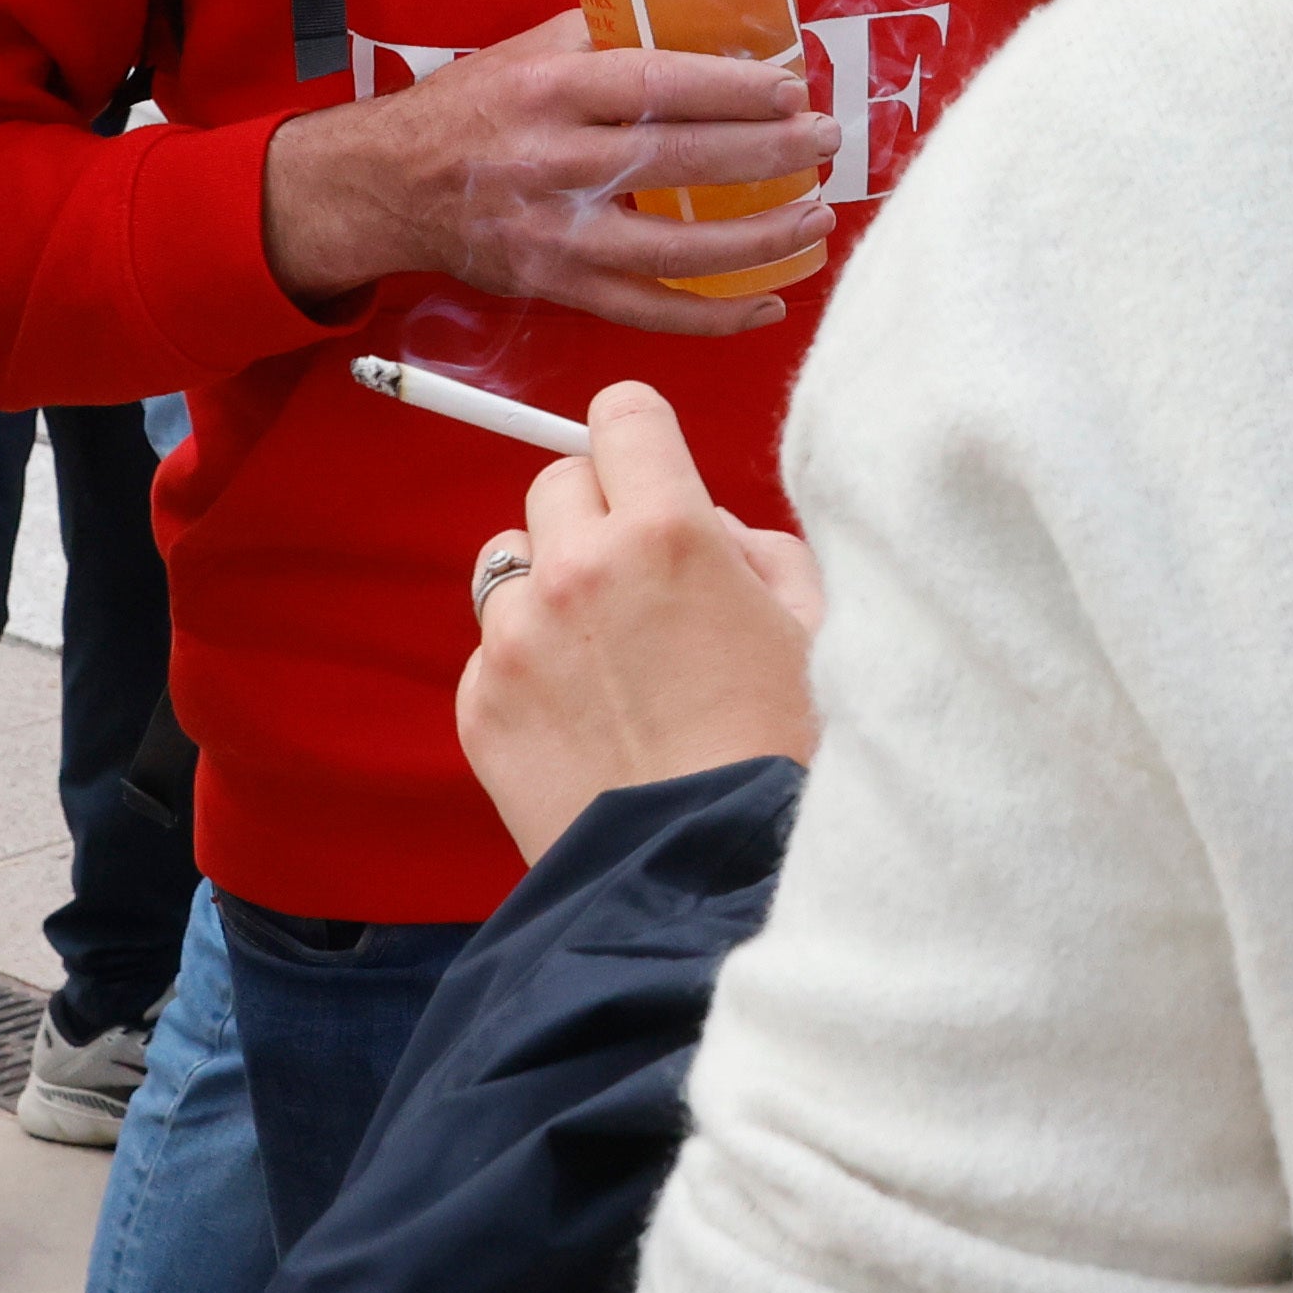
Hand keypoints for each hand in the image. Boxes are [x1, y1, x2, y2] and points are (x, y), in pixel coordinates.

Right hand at [256, 9, 836, 319]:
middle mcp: (553, 161)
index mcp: (549, 89)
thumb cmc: (470, 109)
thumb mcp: (527, 50)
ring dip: (758, 239)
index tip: (789, 91)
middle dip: (766, 155)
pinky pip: (648, 310)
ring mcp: (557, 232)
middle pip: (678, 160)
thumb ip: (608, 36)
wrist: (388, 185)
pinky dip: (713, 315)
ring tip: (816, 219)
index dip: (730, 91)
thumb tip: (707, 25)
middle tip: (824, 143)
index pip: (655, 85)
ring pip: (675, 247)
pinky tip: (768, 302)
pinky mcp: (558, 284)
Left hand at [455, 381, 823, 854]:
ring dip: (551, 586)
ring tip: (607, 657)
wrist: (705, 878)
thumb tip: (712, 533)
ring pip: (511, 562)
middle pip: (557, 482)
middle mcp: (577, 569)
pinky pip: (491, 649)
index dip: (641, 438)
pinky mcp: (478, 704)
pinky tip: (585, 720)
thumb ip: (760, 551)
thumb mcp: (814, 628)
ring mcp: (516, 639)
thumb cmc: (782, 754)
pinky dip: (530, 667)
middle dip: (599, 514)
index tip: (651, 469)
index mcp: (669, 533)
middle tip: (642, 579)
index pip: (621, 414)